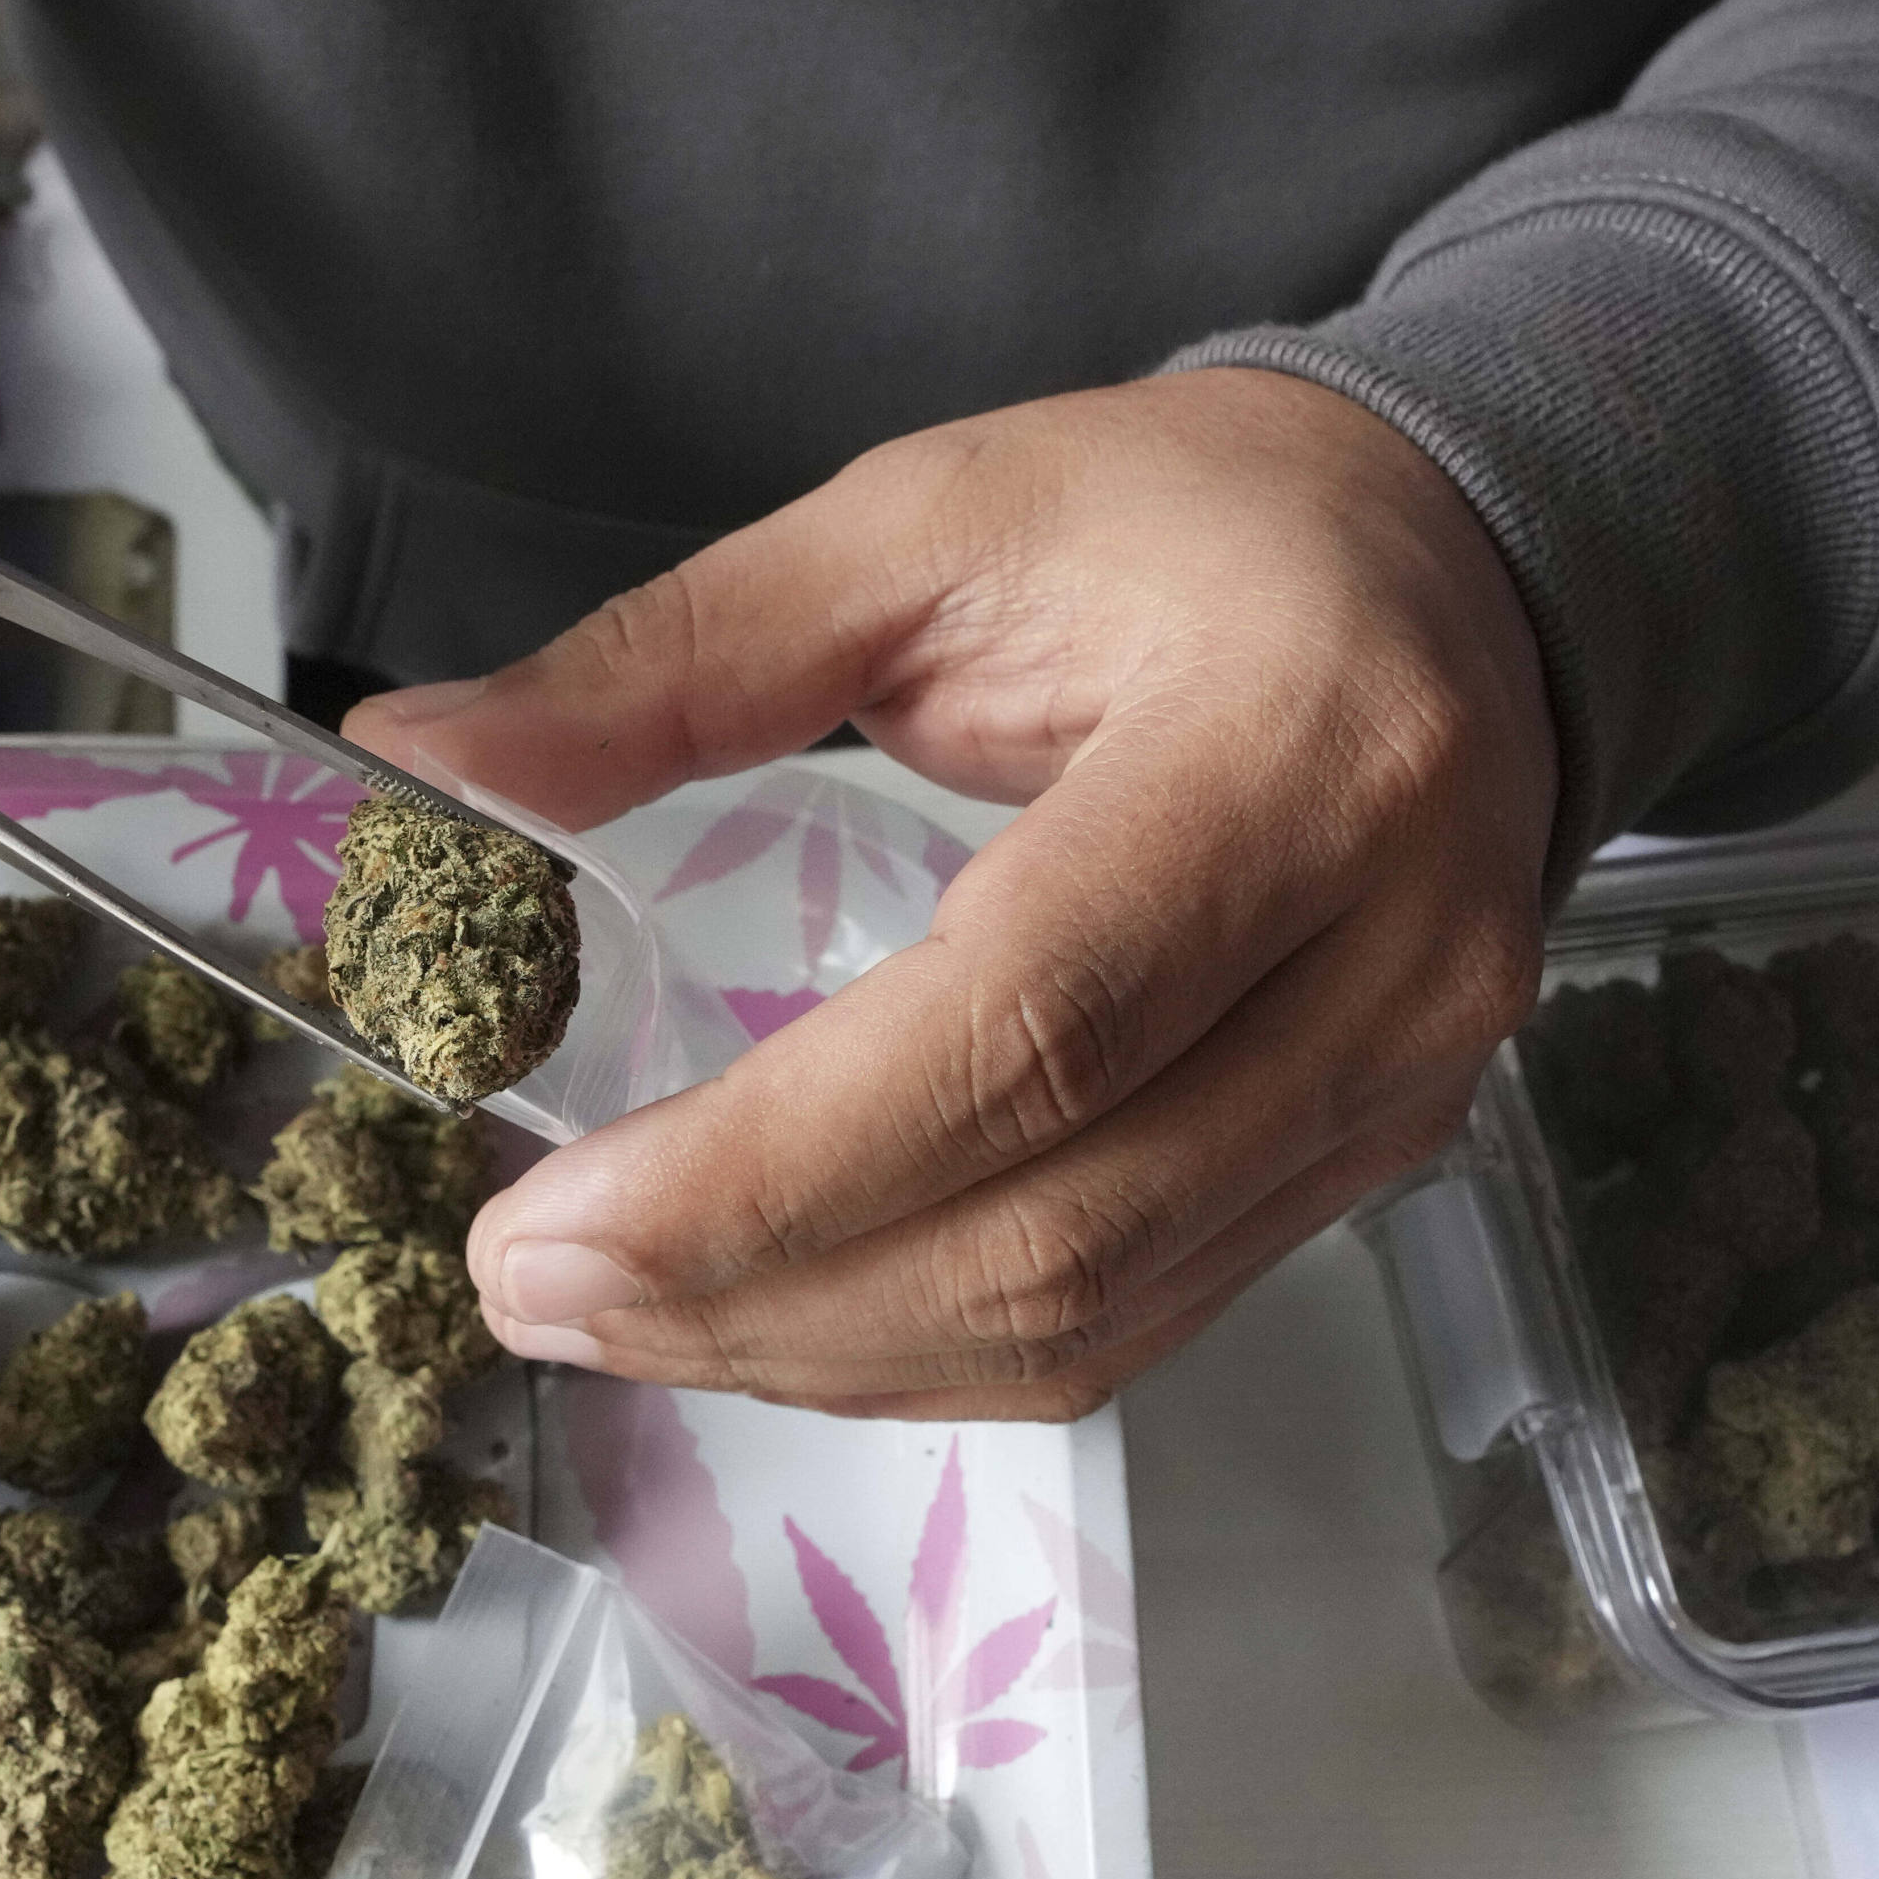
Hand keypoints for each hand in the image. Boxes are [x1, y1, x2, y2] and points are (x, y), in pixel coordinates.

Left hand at [350, 369, 1556, 1420]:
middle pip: (1049, 1223)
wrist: (1461, 570)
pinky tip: (773, 1316)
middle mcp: (1384, 960)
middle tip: (525, 1289)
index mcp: (1294, 753)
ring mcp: (1395, 1092)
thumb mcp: (926, 524)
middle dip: (755, 1294)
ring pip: (1087, 1315)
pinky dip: (928, 1353)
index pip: (1023, 1026)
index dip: (768, 1167)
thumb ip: (673, 656)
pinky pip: (1134, 1325)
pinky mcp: (1367, 1170)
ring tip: (611, 1316)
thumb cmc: (1191, 525)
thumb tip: (416, 759)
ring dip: (820, 1354)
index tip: (545, 1221)